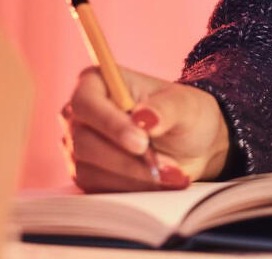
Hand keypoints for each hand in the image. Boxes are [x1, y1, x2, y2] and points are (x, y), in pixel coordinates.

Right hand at [59, 65, 233, 191]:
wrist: (193, 146)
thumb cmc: (186, 115)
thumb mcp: (185, 105)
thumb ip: (166, 108)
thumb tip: (143, 117)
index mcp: (97, 83)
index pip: (86, 103)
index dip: (110, 124)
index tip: (141, 142)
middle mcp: (79, 115)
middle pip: (83, 141)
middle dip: (126, 158)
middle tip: (162, 165)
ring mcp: (78, 147)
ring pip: (89, 169)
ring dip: (132, 176)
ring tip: (170, 173)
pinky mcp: (86, 174)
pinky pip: (99, 188)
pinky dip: (131, 188)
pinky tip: (158, 182)